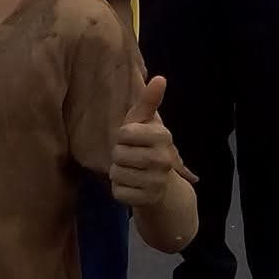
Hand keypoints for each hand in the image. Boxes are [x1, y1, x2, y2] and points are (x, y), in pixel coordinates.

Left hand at [112, 77, 190, 206]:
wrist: (162, 185)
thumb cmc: (147, 146)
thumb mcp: (146, 123)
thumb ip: (149, 101)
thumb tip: (159, 77)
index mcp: (162, 136)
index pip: (124, 133)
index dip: (122, 136)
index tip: (131, 139)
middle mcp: (163, 159)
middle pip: (118, 154)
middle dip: (118, 155)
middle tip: (130, 157)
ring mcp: (156, 182)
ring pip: (116, 174)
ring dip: (117, 173)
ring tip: (131, 171)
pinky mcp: (146, 200)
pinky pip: (117, 192)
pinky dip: (119, 189)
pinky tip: (131, 186)